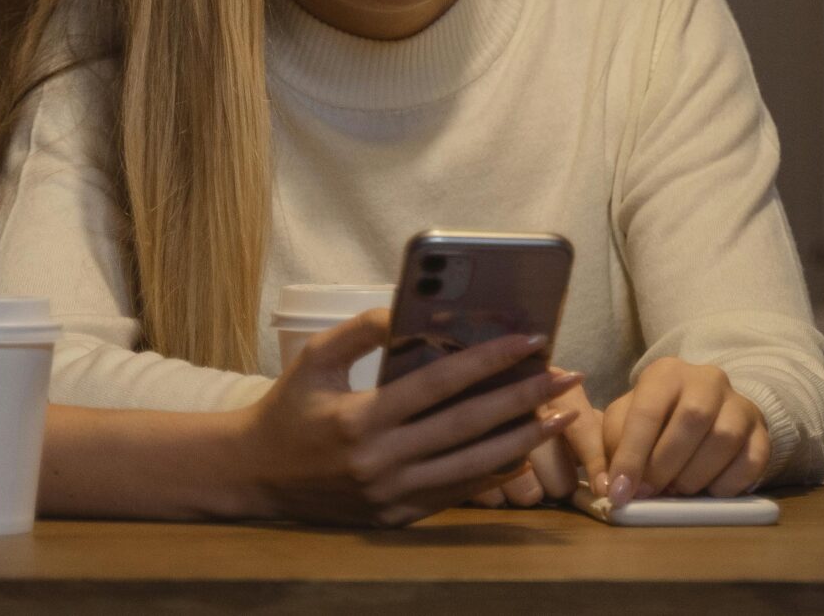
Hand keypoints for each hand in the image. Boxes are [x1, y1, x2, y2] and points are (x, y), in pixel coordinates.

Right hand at [241, 310, 580, 526]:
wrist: (255, 476)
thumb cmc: (288, 408)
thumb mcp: (314, 358)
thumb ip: (361, 329)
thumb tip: (408, 306)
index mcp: (361, 418)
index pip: (439, 384)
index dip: (489, 360)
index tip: (530, 339)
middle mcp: (380, 461)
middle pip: (467, 427)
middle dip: (524, 398)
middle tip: (567, 375)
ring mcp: (391, 495)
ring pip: (471, 466)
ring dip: (523, 440)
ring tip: (562, 416)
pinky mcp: (396, 517)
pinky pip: (456, 494)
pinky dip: (493, 474)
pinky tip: (523, 453)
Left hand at [598, 360, 770, 505]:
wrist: (704, 414)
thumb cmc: (654, 421)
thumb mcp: (624, 424)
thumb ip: (611, 450)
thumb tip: (609, 487)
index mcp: (666, 373)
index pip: (648, 410)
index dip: (632, 455)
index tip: (620, 492)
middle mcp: (707, 379)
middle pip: (692, 418)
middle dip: (665, 464)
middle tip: (649, 493)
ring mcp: (739, 404)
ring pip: (724, 437)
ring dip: (695, 475)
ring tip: (677, 489)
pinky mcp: (761, 432)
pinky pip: (752, 460)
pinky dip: (727, 484)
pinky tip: (708, 490)